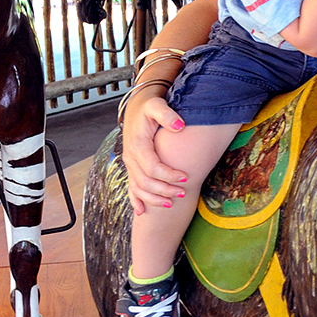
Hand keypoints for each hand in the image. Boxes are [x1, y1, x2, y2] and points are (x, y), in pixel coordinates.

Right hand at [124, 92, 186, 214]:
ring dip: (153, 198)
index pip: (153, 167)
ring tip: (170, 204)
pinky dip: (135, 200)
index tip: (186, 177)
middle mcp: (130, 156)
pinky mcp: (131, 166)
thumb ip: (167, 115)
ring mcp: (129, 163)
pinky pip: (130, 187)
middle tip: (183, 193)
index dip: (169, 175)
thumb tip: (180, 126)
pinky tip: (142, 211)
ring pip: (138, 187)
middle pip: (145, 181)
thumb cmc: (150, 106)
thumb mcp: (157, 105)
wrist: (138, 106)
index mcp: (138, 145)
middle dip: (164, 190)